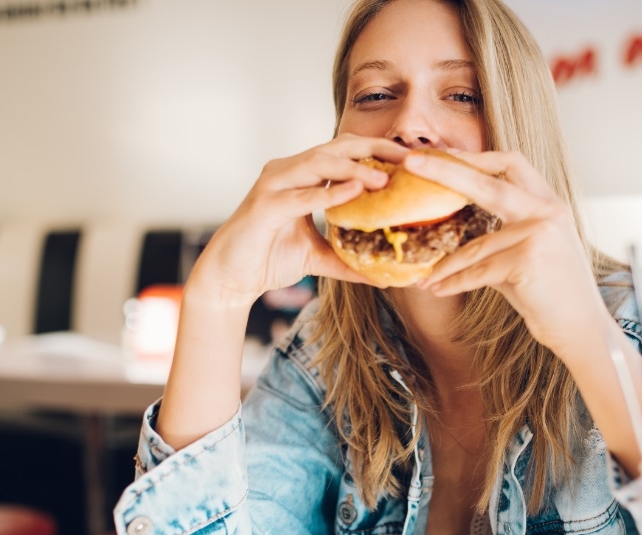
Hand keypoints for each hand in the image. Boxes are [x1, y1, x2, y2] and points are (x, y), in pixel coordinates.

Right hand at [188, 134, 408, 309]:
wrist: (230, 278)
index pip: (345, 152)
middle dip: (374, 149)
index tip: (411, 159)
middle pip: (336, 148)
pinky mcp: (264, 206)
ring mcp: (274, 185)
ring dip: (354, 169)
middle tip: (408, 158)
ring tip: (385, 178)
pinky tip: (353, 193)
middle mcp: (287, 171)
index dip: (378, 151)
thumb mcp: (318, 258)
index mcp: (301, 176)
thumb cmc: (269, 259)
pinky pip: (300, 195)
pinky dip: (328, 193)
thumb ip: (348, 260)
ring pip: (318, 164)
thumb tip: (385, 277)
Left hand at [405, 149, 608, 354]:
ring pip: (475, 245)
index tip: (441, 154)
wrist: (583, 329)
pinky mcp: (527, 260)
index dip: (474, 156)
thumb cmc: (551, 294)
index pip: (510, 163)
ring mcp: (539, 234)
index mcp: (548, 203)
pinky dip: (454, 283)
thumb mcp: (529, 252)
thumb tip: (452, 227)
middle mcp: (546, 212)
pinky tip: (436, 289)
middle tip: (410, 162)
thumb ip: (498, 234)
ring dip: (445, 265)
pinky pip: (477, 272)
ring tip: (423, 277)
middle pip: (486, 182)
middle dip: (445, 169)